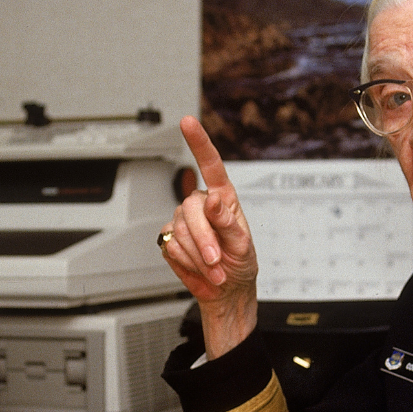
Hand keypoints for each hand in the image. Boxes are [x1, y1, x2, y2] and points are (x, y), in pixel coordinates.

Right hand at [161, 116, 257, 357]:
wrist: (225, 289)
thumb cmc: (240, 262)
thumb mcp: (243, 243)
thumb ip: (228, 221)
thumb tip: (212, 199)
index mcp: (222, 198)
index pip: (209, 164)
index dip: (198, 142)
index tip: (187, 122)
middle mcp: (200, 204)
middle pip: (191, 210)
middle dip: (205, 241)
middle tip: (218, 262)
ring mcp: (182, 221)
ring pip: (181, 232)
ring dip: (199, 256)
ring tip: (215, 269)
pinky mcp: (169, 238)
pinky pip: (172, 247)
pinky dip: (188, 262)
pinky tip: (199, 267)